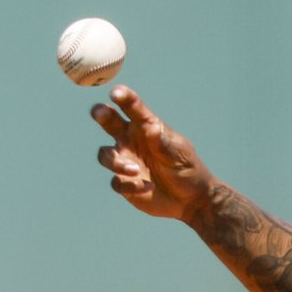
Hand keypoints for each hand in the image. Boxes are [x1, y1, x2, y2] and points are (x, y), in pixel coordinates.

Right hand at [91, 85, 214, 220]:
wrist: (191, 199)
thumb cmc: (187, 168)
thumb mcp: (178, 153)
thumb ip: (162, 142)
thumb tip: (149, 127)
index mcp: (145, 127)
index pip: (132, 108)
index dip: (123, 97)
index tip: (117, 93)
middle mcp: (130, 141)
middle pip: (108, 121)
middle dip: (101, 114)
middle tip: (100, 113)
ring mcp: (125, 161)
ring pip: (105, 155)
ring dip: (117, 162)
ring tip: (135, 170)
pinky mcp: (124, 183)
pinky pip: (116, 181)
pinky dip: (130, 185)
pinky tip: (147, 187)